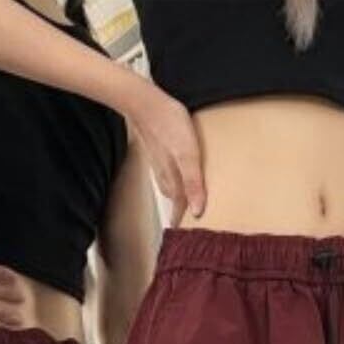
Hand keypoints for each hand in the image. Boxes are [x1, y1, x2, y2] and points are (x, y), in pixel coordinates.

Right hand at [127, 81, 204, 224]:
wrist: (144, 102)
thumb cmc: (168, 124)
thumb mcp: (188, 155)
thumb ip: (193, 183)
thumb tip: (198, 211)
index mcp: (174, 180)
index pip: (181, 209)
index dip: (185, 224)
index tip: (187, 241)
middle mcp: (165, 177)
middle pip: (175, 202)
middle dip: (181, 215)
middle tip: (188, 228)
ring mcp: (160, 165)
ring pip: (171, 189)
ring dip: (177, 200)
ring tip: (184, 209)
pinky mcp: (159, 153)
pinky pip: (167, 175)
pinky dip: (174, 184)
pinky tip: (177, 180)